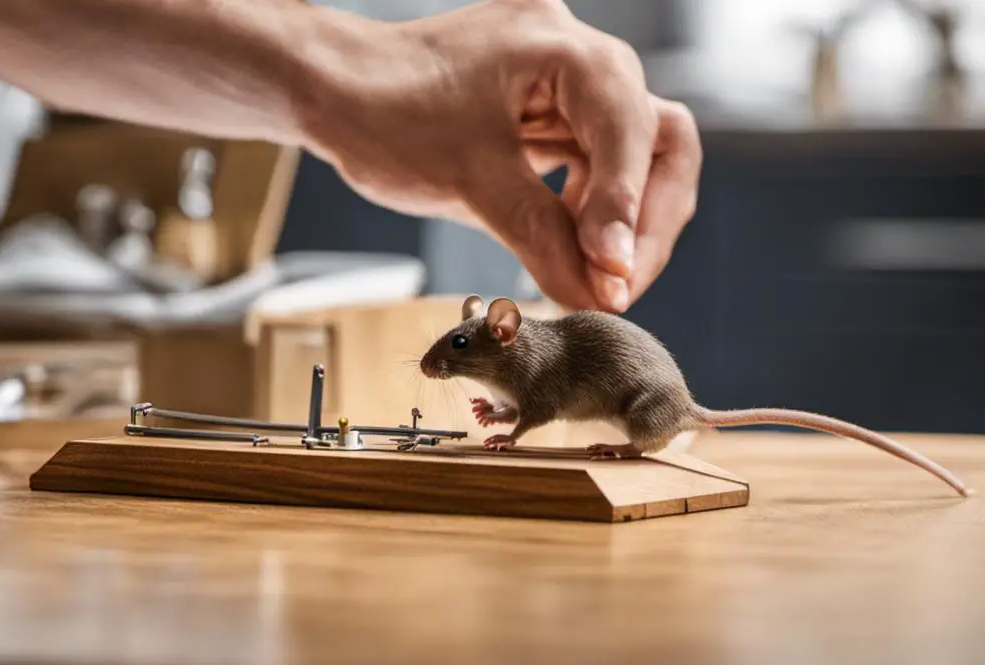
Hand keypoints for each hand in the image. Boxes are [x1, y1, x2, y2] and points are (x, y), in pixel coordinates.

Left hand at [298, 0, 700, 311]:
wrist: (330, 92)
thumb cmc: (383, 115)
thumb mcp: (469, 181)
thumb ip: (542, 238)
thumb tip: (597, 295)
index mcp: (559, 46)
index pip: (631, 128)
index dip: (628, 209)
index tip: (613, 276)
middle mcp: (573, 54)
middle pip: (657, 138)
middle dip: (647, 219)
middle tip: (620, 286)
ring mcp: (562, 82)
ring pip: (633, 156)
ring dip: (624, 223)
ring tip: (598, 281)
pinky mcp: (545, 112)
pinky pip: (592, 165)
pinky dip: (589, 214)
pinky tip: (572, 252)